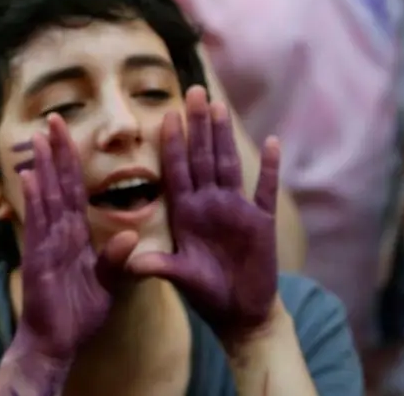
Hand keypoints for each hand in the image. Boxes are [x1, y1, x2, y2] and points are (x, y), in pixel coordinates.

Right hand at [12, 115, 137, 362]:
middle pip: (59, 185)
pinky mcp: (39, 258)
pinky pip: (38, 224)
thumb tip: (132, 237)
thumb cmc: (78, 315)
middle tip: (52, 120)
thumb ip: (117, 261)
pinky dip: (35, 201)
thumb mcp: (108, 287)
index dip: (74, 163)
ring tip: (41, 138)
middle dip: (57, 152)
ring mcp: (46, 244)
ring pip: (47, 198)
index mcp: (75, 237)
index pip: (74, 191)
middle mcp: (58, 234)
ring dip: (44, 167)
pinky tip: (32, 178)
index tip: (70, 135)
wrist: (57, 343)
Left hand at [126, 86, 279, 347]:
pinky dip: (271, 168)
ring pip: (229, 164)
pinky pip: (266, 190)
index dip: (173, 143)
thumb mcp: (178, 277)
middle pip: (203, 156)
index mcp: (186, 212)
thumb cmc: (206, 293)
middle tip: (193, 90)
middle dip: (198, 125)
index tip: (167, 114)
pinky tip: (272, 142)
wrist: (240, 313)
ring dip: (225, 136)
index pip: (177, 169)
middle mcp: (210, 204)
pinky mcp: (262, 222)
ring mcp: (237, 209)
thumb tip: (130, 263)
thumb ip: (157, 266)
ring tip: (220, 106)